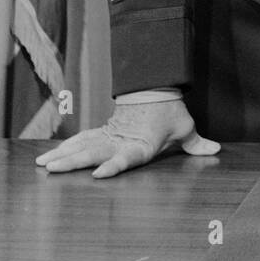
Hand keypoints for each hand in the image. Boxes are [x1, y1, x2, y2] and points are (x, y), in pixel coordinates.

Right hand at [35, 100, 219, 178]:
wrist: (155, 87)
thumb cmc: (171, 111)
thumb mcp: (185, 127)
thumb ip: (197, 143)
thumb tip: (216, 150)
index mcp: (141, 144)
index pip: (126, 157)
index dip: (114, 166)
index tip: (99, 174)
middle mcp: (121, 141)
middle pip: (94, 152)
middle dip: (72, 162)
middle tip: (51, 169)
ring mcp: (110, 136)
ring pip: (83, 146)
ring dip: (63, 155)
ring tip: (43, 165)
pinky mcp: (104, 131)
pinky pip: (83, 140)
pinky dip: (67, 147)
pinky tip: (51, 156)